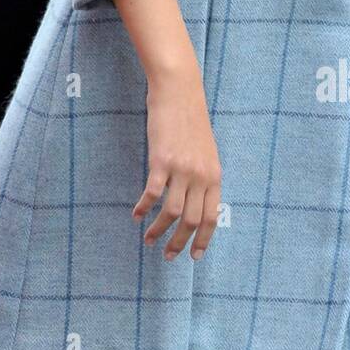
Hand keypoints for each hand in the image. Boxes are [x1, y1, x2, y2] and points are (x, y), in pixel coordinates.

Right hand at [133, 63, 221, 260]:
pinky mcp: (161, 161)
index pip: (211, 217)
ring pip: (171, 212)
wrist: (179, 92)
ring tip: (148, 240)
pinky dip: (143, 208)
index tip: (194, 256)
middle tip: (168, 256)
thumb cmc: (190, 120)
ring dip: (158, 231)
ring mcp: (181, 169)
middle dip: (179, 243)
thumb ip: (203, 175)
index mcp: (214, 175)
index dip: (202, 240)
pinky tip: (136, 215)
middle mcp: (201, 176)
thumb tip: (196, 199)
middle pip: (191, 220)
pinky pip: (151, 194)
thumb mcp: (205, 151)